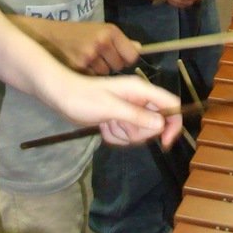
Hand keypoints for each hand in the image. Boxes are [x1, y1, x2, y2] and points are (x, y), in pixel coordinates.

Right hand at [35, 19, 140, 74]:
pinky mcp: (79, 68)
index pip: (132, 55)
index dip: (127, 58)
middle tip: (100, 57)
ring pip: (107, 74)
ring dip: (100, 71)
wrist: (48, 37)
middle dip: (113, 64)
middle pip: (120, 66)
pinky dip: (89, 76)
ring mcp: (90, 56)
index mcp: (110, 32)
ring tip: (88, 61)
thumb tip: (139, 49)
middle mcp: (102, 43)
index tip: (121, 57)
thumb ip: (120, 41)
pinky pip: (94, 79)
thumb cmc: (77, 33)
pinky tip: (81, 67)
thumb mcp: (99, 30)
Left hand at [45, 69, 182, 149]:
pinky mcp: (118, 119)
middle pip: (155, 124)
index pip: (171, 105)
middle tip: (118, 124)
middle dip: (137, 131)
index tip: (164, 142)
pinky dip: (115, 136)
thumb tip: (161, 125)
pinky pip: (126, 135)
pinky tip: (103, 127)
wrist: (60, 96)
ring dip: (123, 134)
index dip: (172, 124)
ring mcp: (128, 109)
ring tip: (107, 123)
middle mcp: (138, 99)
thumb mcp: (111, 108)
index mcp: (141, 90)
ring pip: (140, 132)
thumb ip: (137, 116)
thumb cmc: (83, 98)